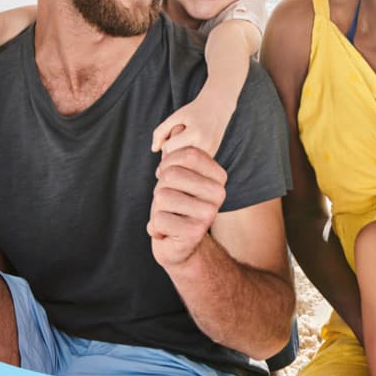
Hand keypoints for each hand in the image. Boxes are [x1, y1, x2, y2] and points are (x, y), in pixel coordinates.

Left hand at [148, 147, 226, 266]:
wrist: (180, 246)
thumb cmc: (176, 207)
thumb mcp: (176, 179)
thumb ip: (177, 155)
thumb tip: (173, 129)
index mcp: (219, 178)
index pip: (189, 154)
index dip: (168, 164)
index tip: (169, 179)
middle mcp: (219, 194)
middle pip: (171, 174)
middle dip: (160, 188)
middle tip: (168, 203)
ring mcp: (209, 214)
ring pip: (162, 196)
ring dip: (157, 209)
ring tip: (168, 217)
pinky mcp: (195, 233)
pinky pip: (158, 219)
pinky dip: (155, 227)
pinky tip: (167, 232)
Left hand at [151, 93, 235, 156]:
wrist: (218, 108)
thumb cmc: (195, 111)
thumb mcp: (176, 116)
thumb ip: (160, 131)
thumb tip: (154, 150)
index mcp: (196, 134)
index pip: (168, 148)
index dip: (166, 141)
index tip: (173, 132)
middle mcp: (205, 146)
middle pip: (175, 158)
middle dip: (172, 149)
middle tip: (179, 136)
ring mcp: (210, 154)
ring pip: (183, 164)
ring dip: (179, 154)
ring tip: (186, 140)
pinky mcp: (211, 159)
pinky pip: (190, 164)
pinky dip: (187, 157)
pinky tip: (191, 145)